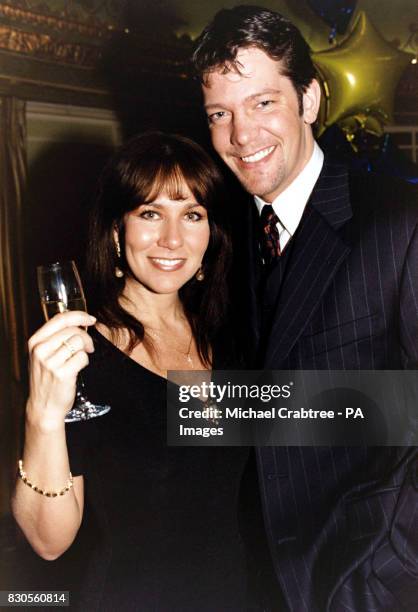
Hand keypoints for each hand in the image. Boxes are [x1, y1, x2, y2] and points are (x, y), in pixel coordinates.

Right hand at [26, 311, 95, 429]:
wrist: (43, 406)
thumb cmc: (46, 379)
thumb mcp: (43, 355)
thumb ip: (55, 338)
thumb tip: (79, 323)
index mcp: (35, 342)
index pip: (60, 319)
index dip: (79, 316)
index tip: (90, 319)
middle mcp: (41, 350)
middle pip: (73, 330)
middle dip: (86, 336)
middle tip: (88, 346)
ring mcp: (50, 362)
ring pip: (79, 342)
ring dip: (86, 349)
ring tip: (81, 357)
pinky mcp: (62, 374)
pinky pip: (83, 357)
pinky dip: (85, 361)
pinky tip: (78, 368)